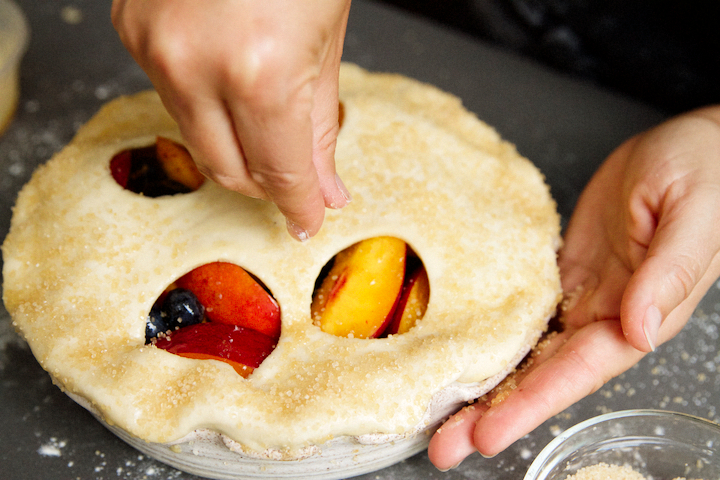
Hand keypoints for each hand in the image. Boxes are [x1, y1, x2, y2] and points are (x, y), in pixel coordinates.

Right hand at [112, 0, 351, 240]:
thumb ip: (319, 121)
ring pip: (195, 133)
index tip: (307, 218)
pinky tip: (228, 68)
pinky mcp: (131, 30)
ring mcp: (153, 47)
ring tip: (263, 104)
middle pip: (227, 169)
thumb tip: (323, 188)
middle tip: (291, 178)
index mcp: (260, 70)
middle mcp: (194, 65)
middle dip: (264, 185)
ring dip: (233, 139)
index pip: (279, 173)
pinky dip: (204, 95)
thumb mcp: (326, 36)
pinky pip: (171, 91)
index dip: (299, 204)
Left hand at [428, 106, 719, 468]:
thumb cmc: (702, 173)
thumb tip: (640, 327)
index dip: (532, 403)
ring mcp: (581, 297)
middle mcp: (605, 316)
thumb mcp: (690, 217)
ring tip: (439, 418)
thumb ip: (668, 275)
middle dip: (494, 412)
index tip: (489, 432)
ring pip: (527, 352)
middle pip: (543, 375)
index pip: (577, 371)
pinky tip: (460, 359)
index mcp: (638, 313)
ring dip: (485, 386)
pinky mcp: (563, 274)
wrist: (686, 145)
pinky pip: (523, 314)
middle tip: (445, 445)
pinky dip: (493, 340)